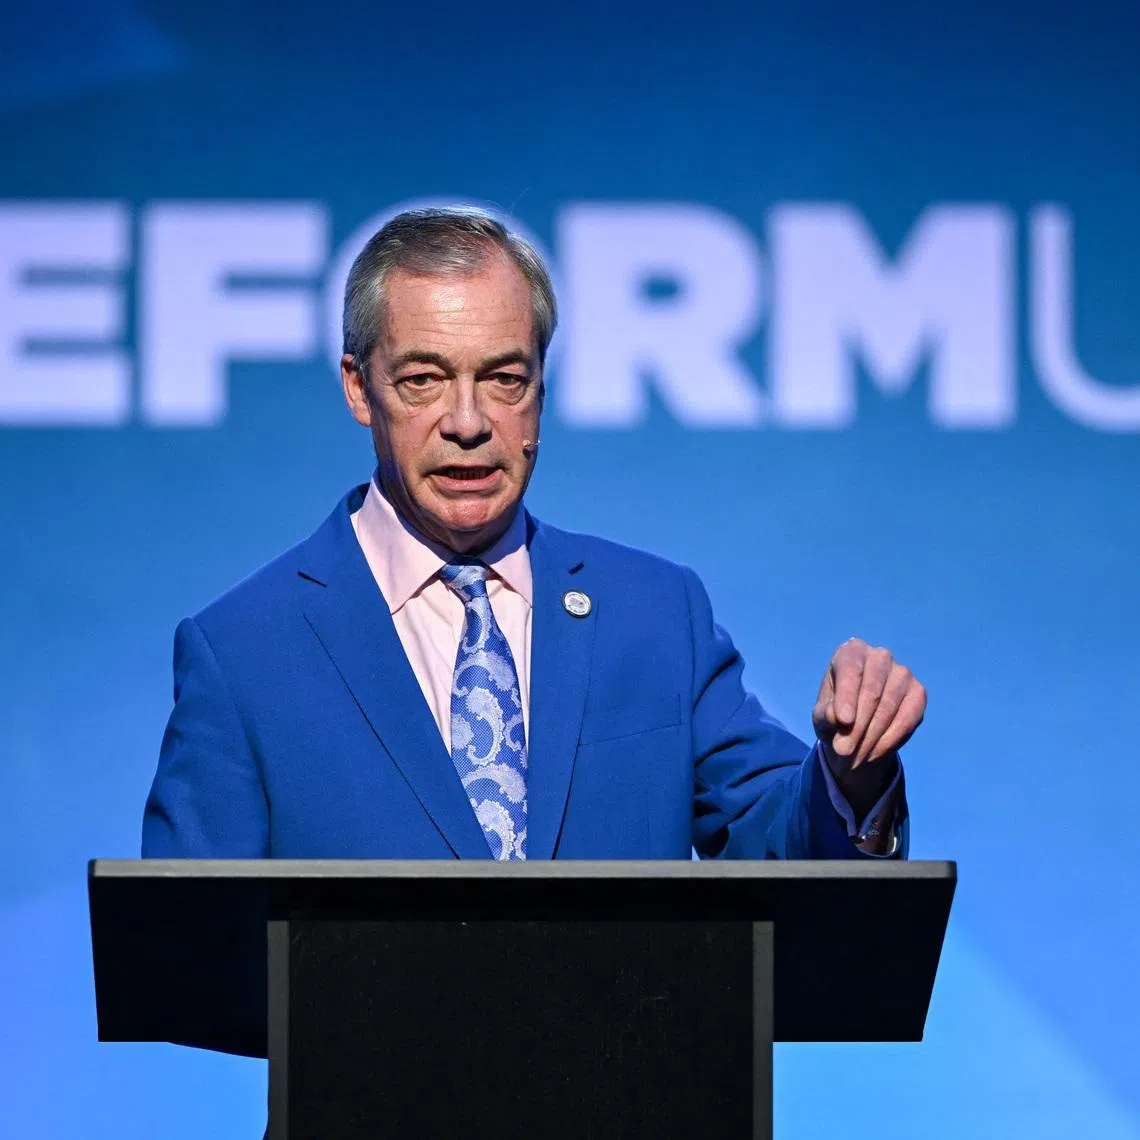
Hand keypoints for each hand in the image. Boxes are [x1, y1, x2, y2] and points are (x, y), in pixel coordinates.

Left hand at [812, 638, 925, 815]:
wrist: (858, 727)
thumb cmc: (835, 714)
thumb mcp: (822, 717)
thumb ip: (825, 715)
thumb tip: (838, 718)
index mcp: (851, 652)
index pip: (850, 670)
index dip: (847, 697)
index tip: (843, 721)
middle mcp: (879, 656)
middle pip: (871, 691)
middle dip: (857, 725)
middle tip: (844, 751)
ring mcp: (902, 673)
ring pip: (889, 706)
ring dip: (872, 736)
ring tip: (855, 756)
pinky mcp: (918, 692)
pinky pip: (908, 718)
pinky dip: (890, 739)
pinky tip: (875, 752)